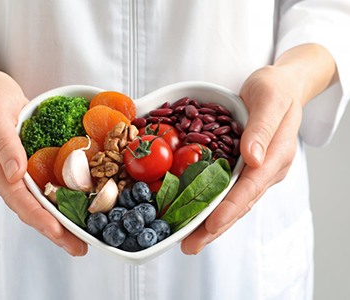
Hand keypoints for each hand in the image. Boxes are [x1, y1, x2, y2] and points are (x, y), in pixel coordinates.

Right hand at [0, 70, 86, 255]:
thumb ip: (3, 143)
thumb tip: (16, 174)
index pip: (18, 199)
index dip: (39, 217)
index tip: (57, 232)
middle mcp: (10, 175)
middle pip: (32, 208)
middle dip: (55, 230)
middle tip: (78, 247)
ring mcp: (22, 171)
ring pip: (42, 201)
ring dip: (62, 219)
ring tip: (83, 236)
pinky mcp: (34, 162)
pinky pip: (49, 184)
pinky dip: (64, 197)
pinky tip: (81, 204)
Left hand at [181, 65, 302, 253]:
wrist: (282, 86)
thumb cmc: (275, 89)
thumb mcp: (269, 99)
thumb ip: (262, 128)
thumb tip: (253, 158)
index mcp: (275, 156)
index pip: (250, 188)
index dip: (230, 208)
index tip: (211, 225)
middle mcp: (266, 169)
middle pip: (240, 204)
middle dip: (215, 227)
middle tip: (189, 246)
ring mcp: (256, 170)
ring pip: (233, 202)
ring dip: (211, 222)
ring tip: (188, 240)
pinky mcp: (245, 167)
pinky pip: (228, 191)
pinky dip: (212, 205)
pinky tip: (195, 214)